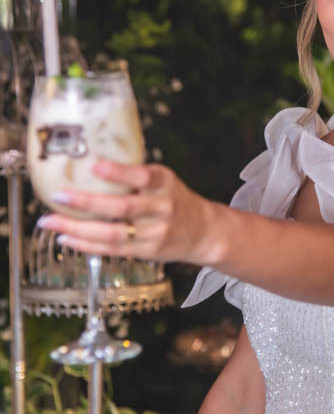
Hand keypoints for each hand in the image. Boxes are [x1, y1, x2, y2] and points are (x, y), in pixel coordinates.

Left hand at [37, 159, 214, 264]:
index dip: (119, 172)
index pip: (143, 176)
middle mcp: (161, 208)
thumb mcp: (163, 180)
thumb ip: (135, 175)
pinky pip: (112, 249)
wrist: (203, 232)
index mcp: (165, 184)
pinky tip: (66, 237)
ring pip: (112, 233)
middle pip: (122, 207)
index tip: (95, 165)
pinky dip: (86, 244)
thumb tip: (88, 161)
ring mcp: (154, 233)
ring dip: (77, 228)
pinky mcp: (146, 251)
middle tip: (58, 194)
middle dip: (86, 202)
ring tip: (50, 221)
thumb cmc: (174, 200)